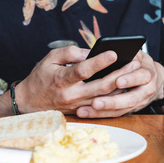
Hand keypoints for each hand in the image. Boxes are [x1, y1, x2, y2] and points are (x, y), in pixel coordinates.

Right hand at [15, 45, 140, 114]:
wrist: (29, 103)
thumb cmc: (40, 78)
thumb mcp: (49, 59)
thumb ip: (68, 52)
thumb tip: (88, 51)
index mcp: (62, 80)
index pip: (83, 70)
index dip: (99, 62)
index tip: (113, 53)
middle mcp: (71, 95)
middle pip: (101, 86)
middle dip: (120, 74)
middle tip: (134, 63)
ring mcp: (78, 105)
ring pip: (105, 98)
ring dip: (121, 86)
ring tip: (134, 72)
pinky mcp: (81, 111)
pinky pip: (102, 105)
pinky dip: (115, 96)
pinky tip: (125, 86)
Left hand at [76, 51, 163, 117]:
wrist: (154, 78)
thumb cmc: (138, 61)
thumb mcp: (135, 53)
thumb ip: (125, 53)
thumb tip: (106, 52)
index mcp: (148, 72)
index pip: (141, 76)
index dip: (130, 79)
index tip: (118, 81)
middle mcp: (147, 90)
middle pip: (131, 99)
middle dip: (113, 101)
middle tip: (95, 102)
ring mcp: (139, 102)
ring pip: (121, 110)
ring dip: (102, 111)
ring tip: (84, 111)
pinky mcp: (131, 110)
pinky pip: (115, 114)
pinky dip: (100, 114)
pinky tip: (85, 113)